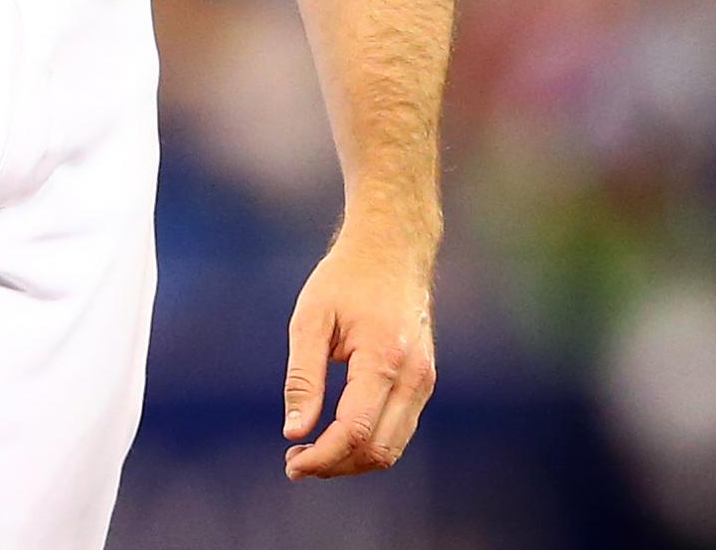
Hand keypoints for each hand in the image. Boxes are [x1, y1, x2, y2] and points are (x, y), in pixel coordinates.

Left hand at [281, 224, 436, 478]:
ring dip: (352, 461)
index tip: (291, 463)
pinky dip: (368, 445)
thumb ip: (303, 377)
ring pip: (393, 448)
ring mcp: (424, 383)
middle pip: (379, 450)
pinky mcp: (423, 383)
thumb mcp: (310, 319)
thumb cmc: (345, 280)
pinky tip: (334, 437)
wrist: (393, 250)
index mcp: (384, 359)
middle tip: (294, 462)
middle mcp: (414, 378)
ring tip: (309, 453)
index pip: (356, 431)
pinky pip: (398, 431)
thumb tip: (294, 431)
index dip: (323, 456)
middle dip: (335, 465)